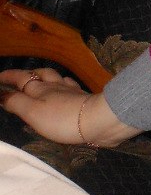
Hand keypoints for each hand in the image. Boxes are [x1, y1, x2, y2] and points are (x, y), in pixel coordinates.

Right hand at [0, 67, 138, 146]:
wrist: (97, 120)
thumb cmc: (61, 118)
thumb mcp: (32, 112)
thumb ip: (16, 102)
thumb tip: (1, 93)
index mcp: (40, 88)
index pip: (21, 79)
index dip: (9, 76)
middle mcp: (55, 86)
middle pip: (40, 74)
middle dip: (28, 74)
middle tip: (19, 76)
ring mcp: (71, 91)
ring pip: (56, 78)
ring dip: (46, 77)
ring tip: (40, 79)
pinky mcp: (83, 98)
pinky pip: (70, 86)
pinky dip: (64, 84)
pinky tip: (65, 85)